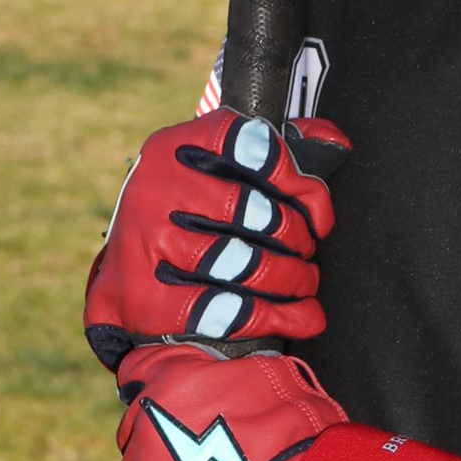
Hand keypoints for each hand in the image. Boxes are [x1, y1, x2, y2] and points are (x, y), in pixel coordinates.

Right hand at [84, 106, 348, 370]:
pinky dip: (281, 318)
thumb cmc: (186, 214)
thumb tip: (336, 142)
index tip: (317, 216)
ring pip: (250, 265)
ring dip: (294, 279)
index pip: (256, 146)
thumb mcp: (212, 166)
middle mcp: (159, 186)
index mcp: (180, 145)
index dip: (299, 181)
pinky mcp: (150, 298)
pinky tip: (305, 318)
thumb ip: (273, 149)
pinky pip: (233, 310)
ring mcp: (150, 242)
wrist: (123, 275)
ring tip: (304, 282)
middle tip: (306, 255)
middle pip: (257, 213)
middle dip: (298, 240)